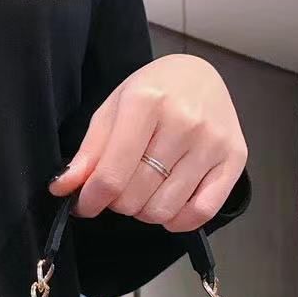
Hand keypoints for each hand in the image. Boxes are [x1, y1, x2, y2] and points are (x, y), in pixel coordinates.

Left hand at [49, 54, 247, 231]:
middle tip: (120, 188)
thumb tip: (62, 188)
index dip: (91, 200)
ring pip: (163, 210)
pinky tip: (168, 204)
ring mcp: (213, 141)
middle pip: (135, 197)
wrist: (199, 76)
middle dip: (118, 202)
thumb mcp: (111, 112)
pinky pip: (200, 213)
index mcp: (147, 103)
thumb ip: (88, 153)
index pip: (111, 176)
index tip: (85, 204)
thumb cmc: (151, 94)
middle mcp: (185, 121)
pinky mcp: (235, 159)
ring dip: (144, 211)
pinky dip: (177, 220)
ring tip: (144, 190)